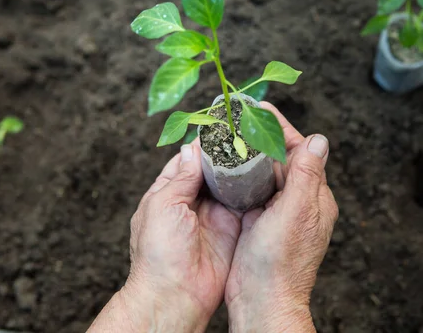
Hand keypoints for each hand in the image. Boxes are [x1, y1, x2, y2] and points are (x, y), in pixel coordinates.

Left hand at [88, 142, 240, 332]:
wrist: (176, 294)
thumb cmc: (158, 253)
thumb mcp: (162, 205)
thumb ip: (180, 177)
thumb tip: (192, 150)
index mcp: (168, 193)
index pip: (186, 161)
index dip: (201, 146)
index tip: (218, 127)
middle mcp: (192, 202)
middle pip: (211, 171)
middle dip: (225, 155)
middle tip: (243, 135)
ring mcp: (214, 215)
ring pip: (229, 184)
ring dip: (240, 169)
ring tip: (255, 148)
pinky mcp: (233, 227)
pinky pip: (245, 203)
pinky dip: (253, 189)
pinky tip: (263, 173)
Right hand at [225, 102, 338, 332]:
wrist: (262, 300)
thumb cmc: (281, 262)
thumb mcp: (296, 213)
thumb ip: (306, 175)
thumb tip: (319, 139)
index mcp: (314, 197)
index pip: (300, 151)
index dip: (281, 128)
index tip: (260, 108)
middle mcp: (297, 202)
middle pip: (281, 159)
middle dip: (261, 136)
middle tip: (238, 117)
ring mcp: (276, 212)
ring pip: (263, 173)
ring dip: (248, 154)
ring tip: (228, 134)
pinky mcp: (257, 221)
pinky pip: (248, 190)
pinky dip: (238, 175)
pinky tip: (224, 165)